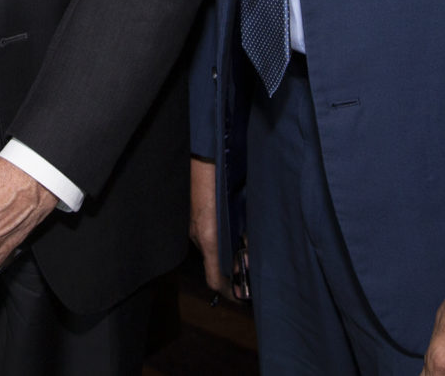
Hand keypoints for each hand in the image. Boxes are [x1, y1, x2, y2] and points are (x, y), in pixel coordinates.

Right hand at [189, 157, 242, 299]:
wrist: (203, 147)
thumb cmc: (223, 173)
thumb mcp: (239, 203)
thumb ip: (245, 229)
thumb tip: (252, 250)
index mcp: (209, 234)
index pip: (215, 279)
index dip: (230, 293)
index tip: (246, 297)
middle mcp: (198, 234)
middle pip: (213, 266)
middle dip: (232, 273)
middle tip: (252, 273)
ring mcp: (192, 224)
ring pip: (211, 250)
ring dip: (226, 256)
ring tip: (246, 251)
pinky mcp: (192, 214)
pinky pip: (206, 236)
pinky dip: (220, 241)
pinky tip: (234, 231)